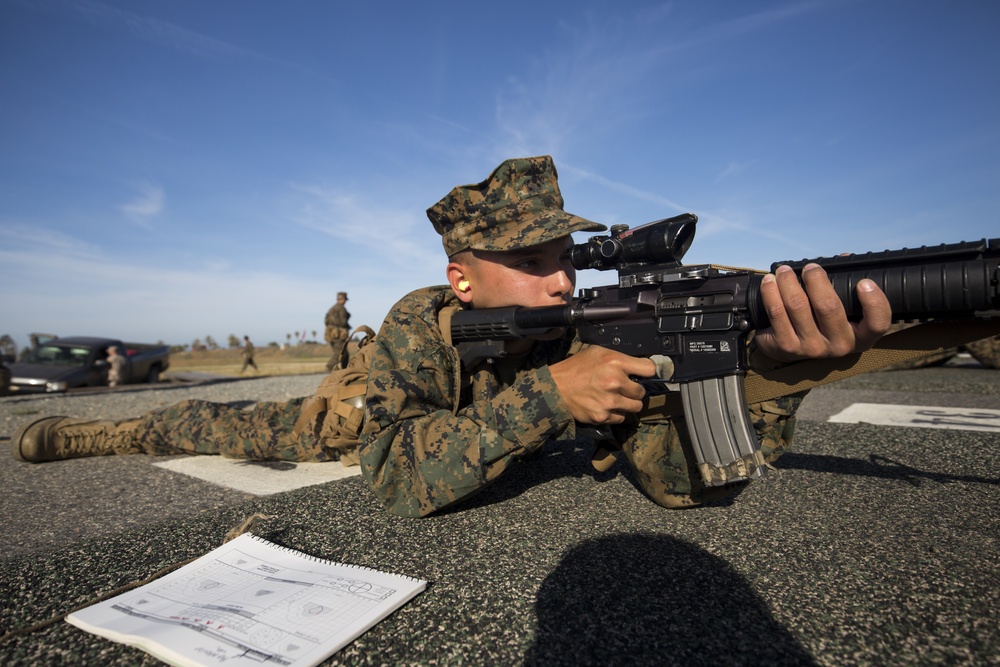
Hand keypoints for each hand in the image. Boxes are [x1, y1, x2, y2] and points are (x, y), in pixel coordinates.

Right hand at [549, 345, 654, 424]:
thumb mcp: (597, 352)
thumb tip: (637, 366)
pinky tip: (605, 406)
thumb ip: (618, 358)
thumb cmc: (575, 368)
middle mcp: (615, 381)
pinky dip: (616, 413)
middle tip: (623, 388)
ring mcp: (610, 401)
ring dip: (628, 403)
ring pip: (636, 407)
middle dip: (635, 390)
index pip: (650, 369)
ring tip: (616, 398)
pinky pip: (621, 417)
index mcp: (615, 362)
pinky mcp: (603, 416)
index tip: (643, 375)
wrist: (555, 388)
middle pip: (642, 392)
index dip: (647, 372)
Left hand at [753, 263, 891, 362]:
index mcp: (862, 336)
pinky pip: (776, 312)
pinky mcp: (785, 347)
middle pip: (827, 307)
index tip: (863, 282)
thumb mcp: (843, 310)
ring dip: (788, 281)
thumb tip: (844, 258)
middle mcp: (839, 345)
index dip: (874, 302)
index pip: (878, 323)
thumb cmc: (824, 321)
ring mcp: (812, 348)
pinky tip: (770, 282)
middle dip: (815, 279)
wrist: (793, 349)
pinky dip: (771, 292)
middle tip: (810, 268)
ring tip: (784, 271)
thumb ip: (846, 285)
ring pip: (797, 305)